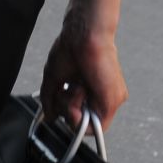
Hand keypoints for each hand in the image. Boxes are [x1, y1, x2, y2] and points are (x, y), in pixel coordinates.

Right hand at [39, 7, 128, 126]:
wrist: (83, 36)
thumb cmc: (69, 50)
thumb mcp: (53, 78)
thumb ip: (50, 100)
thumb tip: (49, 116)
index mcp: (89, 90)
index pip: (78, 114)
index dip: (65, 111)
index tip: (61, 96)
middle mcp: (100, 96)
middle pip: (79, 122)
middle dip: (66, 109)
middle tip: (67, 90)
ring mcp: (108, 100)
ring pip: (85, 125)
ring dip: (71, 107)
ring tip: (75, 86)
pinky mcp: (113, 102)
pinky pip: (95, 126)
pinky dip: (79, 113)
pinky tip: (79, 91)